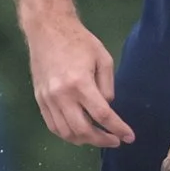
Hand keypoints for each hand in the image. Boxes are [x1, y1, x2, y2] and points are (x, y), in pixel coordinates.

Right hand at [24, 18, 134, 148]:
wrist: (47, 29)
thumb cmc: (78, 41)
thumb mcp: (103, 58)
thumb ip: (108, 86)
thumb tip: (107, 106)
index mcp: (80, 83)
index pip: (102, 115)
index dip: (118, 129)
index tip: (129, 137)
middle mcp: (62, 95)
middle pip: (83, 130)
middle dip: (102, 140)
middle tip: (114, 140)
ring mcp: (48, 99)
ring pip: (66, 132)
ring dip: (84, 140)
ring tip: (97, 138)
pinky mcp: (40, 100)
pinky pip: (53, 126)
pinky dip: (67, 134)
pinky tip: (79, 132)